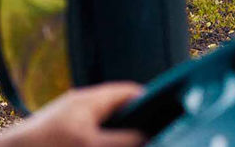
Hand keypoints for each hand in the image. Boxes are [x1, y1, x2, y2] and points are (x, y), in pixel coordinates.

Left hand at [0, 82, 145, 146]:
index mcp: (90, 100)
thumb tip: (148, 137)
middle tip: (158, 136)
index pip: (131, 92)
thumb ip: (123, 141)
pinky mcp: (62, 136)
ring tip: (137, 143)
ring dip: (120, 136)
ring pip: (106, 126)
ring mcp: (71, 121)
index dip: (154, 103)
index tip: (172, 118)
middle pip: (121, 110)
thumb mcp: (90, 146)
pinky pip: (92, 136)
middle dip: (139, 124)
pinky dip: (103, 142)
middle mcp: (81, 107)